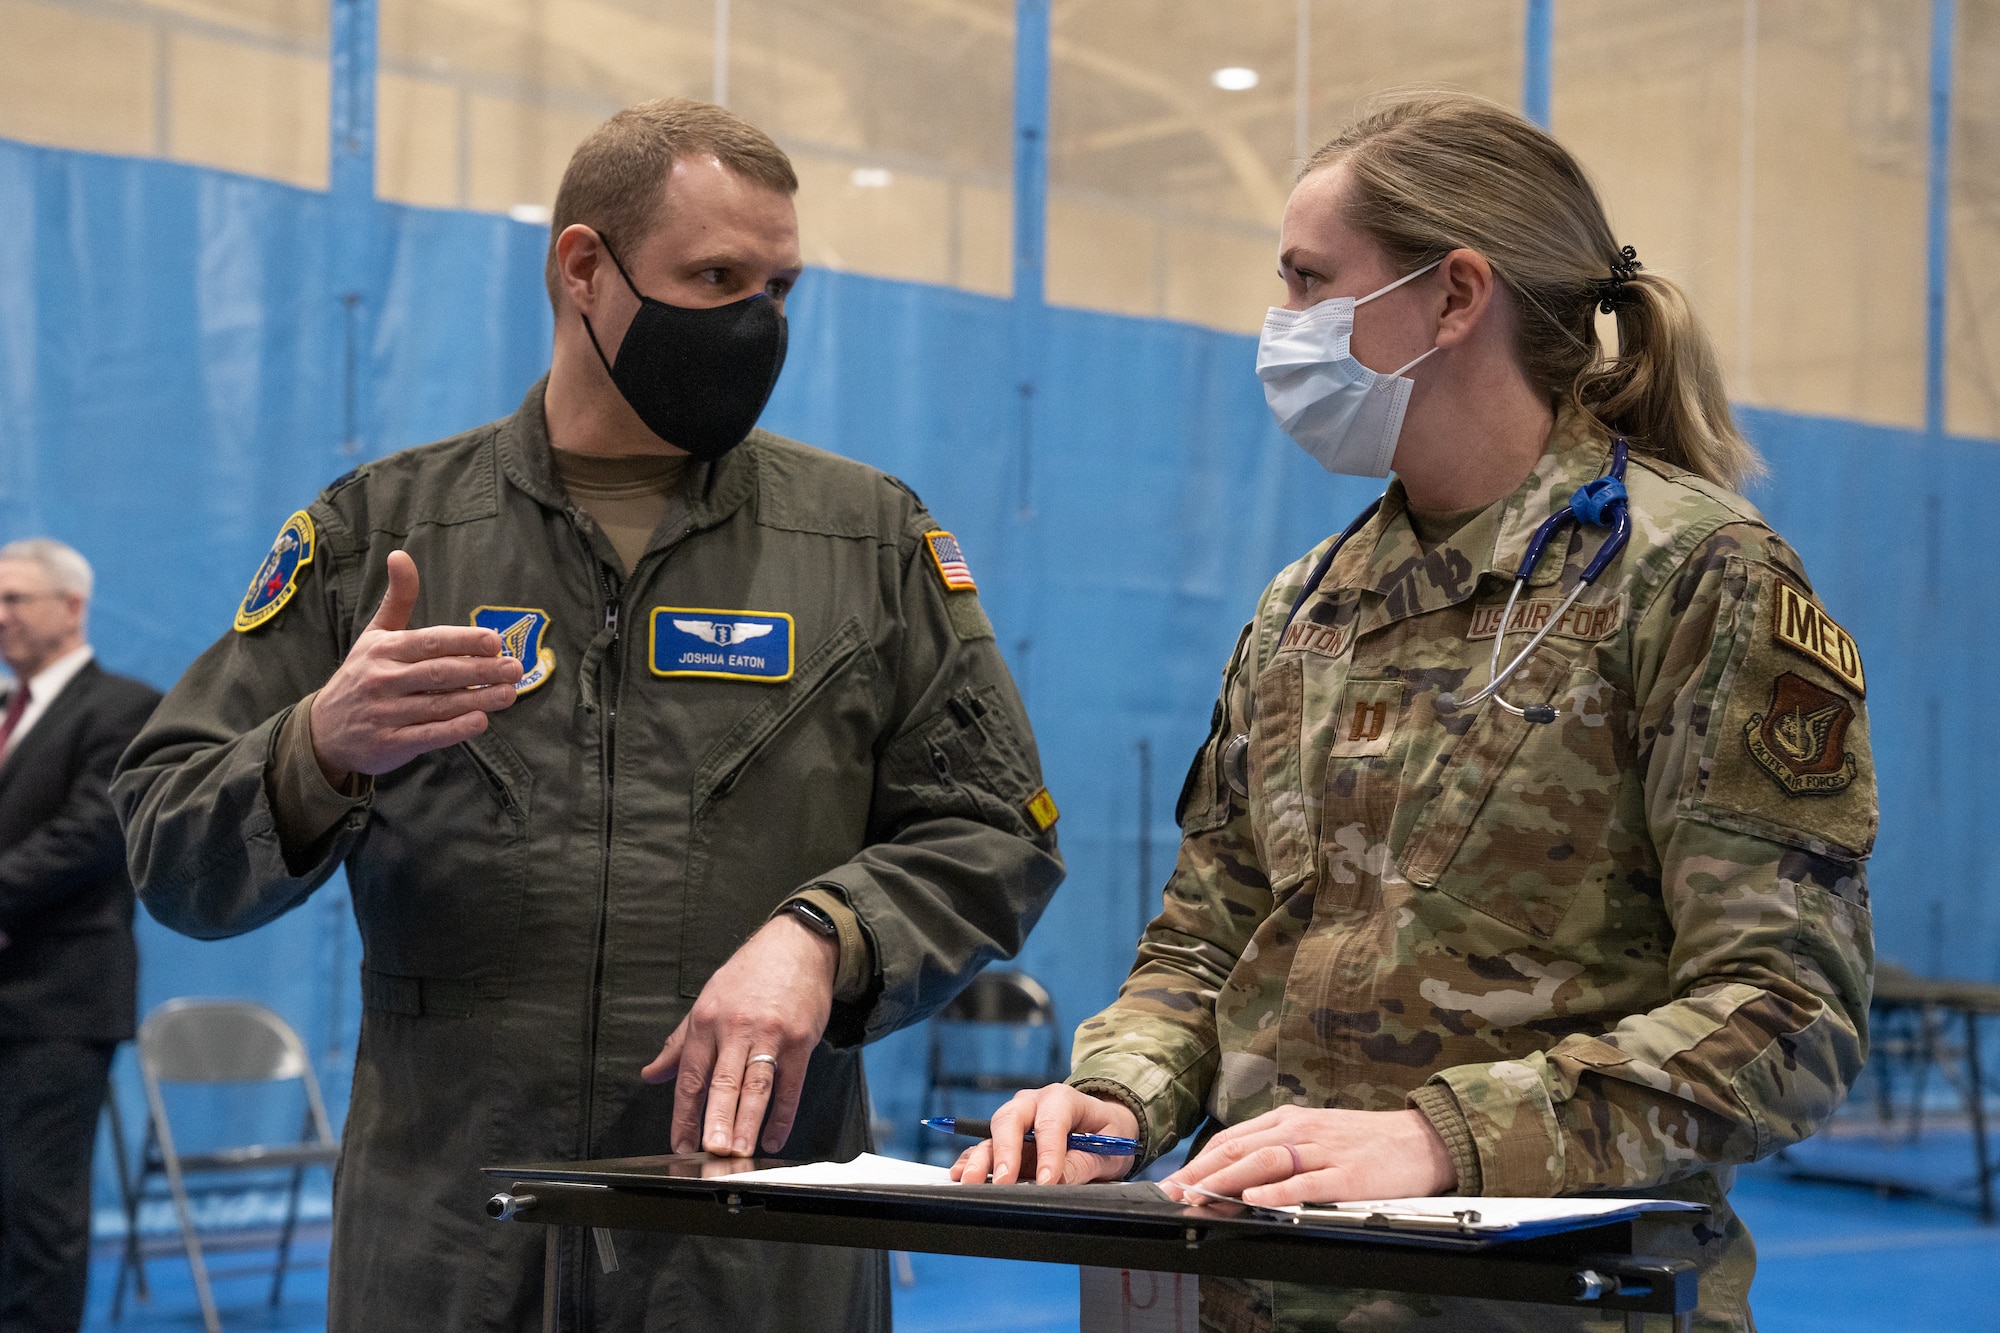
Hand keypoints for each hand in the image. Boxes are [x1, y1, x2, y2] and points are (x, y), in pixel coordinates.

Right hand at [311, 551, 521, 784]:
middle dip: (480, 670)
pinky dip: (455, 730)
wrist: (323, 731)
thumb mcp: (374, 635)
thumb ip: (396, 599)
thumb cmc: (361, 675)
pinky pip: (427, 735)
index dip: (463, 641)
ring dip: (478, 699)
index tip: (495, 640)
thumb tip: (400, 555)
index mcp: (383, 650)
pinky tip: (481, 722)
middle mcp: (382, 680)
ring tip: (509, 693)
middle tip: (515, 668)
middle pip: (439, 673)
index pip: (429, 642)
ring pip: (438, 705)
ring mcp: (385, 713)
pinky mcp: (389, 743)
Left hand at [641, 914, 838, 1155]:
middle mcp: (736, 1028)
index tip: (681, 1144)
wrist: (796, 947)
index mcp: (707, 1020)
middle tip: (712, 1150)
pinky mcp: (800, 1040)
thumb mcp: (706, 1001)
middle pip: (724, 1081)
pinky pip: (792, 1084)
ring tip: (740, 1151)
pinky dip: (783, 1115)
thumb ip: (679, 1044)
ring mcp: (770, 1035)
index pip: (691, 1075)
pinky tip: (774, 1137)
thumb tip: (652, 1073)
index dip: (684, 1113)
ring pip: (757, 1084)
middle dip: (717, 1118)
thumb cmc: (749, 975)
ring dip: (748, 1122)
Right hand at [947, 1084, 1137, 1185]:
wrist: (1104, 1127)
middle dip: (1005, 1151)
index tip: (1046, 1182)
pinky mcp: (1006, 1138)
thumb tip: (1057, 1181)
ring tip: (969, 1181)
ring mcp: (1016, 1119)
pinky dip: (971, 1160)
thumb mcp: (1110, 1151)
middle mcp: (1033, 1103)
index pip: (1051, 1123)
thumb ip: (1085, 1164)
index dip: (1049, 1153)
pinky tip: (960, 1174)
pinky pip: (984, 1146)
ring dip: (980, 1158)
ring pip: (992, 1133)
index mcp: (1063, 1099)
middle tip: (1004, 1180)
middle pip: (1011, 1120)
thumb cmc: (1108, 1135)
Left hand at [1162, 1106, 1455, 1207]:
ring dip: (1228, 1180)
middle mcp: (1300, 1130)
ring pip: (1266, 1162)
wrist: (1421, 1140)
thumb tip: (1238, 1171)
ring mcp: (1323, 1151)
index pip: (1233, 1138)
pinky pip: (1307, 1183)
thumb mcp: (1315, 1134)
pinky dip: (1278, 1191)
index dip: (1201, 1160)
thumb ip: (1279, 1147)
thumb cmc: (1364, 1141)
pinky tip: (1256, 1199)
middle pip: (1241, 1148)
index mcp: (1289, 1120)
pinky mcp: (1347, 1175)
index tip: (1175, 1180)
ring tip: (1200, 1195)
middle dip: (1202, 1171)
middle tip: (1175, 1192)